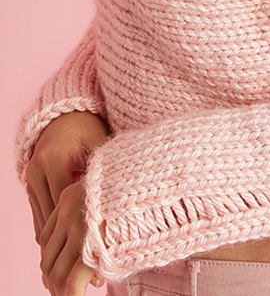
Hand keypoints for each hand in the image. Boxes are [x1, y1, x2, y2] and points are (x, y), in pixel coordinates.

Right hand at [25, 111, 109, 289]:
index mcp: (59, 159)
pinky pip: (40, 217)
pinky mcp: (29, 184)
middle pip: (52, 221)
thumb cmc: (92, 132)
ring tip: (80, 270)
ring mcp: (31, 177)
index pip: (67, 208)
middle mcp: (39, 169)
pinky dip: (52, 236)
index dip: (82, 237)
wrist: (67, 116)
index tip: (98, 260)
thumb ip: (107, 180)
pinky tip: (69, 254)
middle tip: (91, 275)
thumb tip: (119, 217)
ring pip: (43, 224)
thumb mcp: (103, 151)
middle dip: (70, 249)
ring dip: (59, 248)